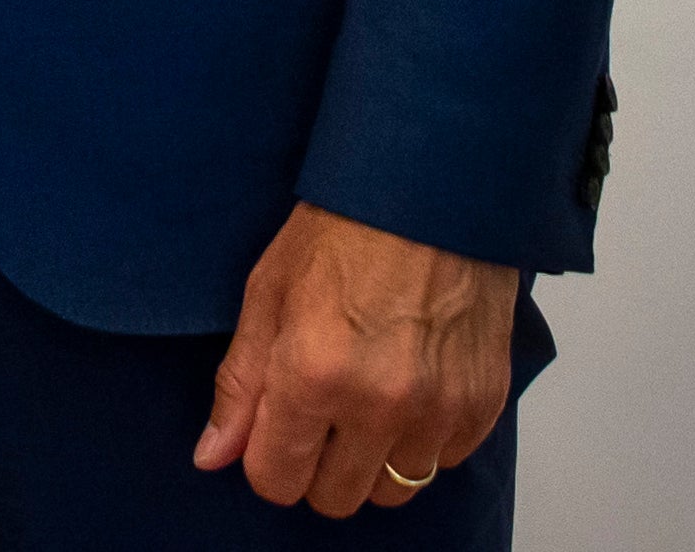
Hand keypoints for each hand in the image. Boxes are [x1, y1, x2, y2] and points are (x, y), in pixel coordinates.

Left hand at [195, 204, 516, 514]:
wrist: (428, 195)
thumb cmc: (342, 231)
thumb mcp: (268, 293)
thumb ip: (240, 382)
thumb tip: (212, 455)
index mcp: (313, 374)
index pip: (277, 479)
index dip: (266, 458)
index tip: (272, 430)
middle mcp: (378, 405)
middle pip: (336, 498)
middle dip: (316, 465)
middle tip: (317, 410)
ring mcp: (437, 412)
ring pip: (393, 489)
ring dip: (371, 457)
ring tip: (364, 394)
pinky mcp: (482, 408)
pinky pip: (442, 462)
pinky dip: (421, 438)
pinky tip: (408, 383)